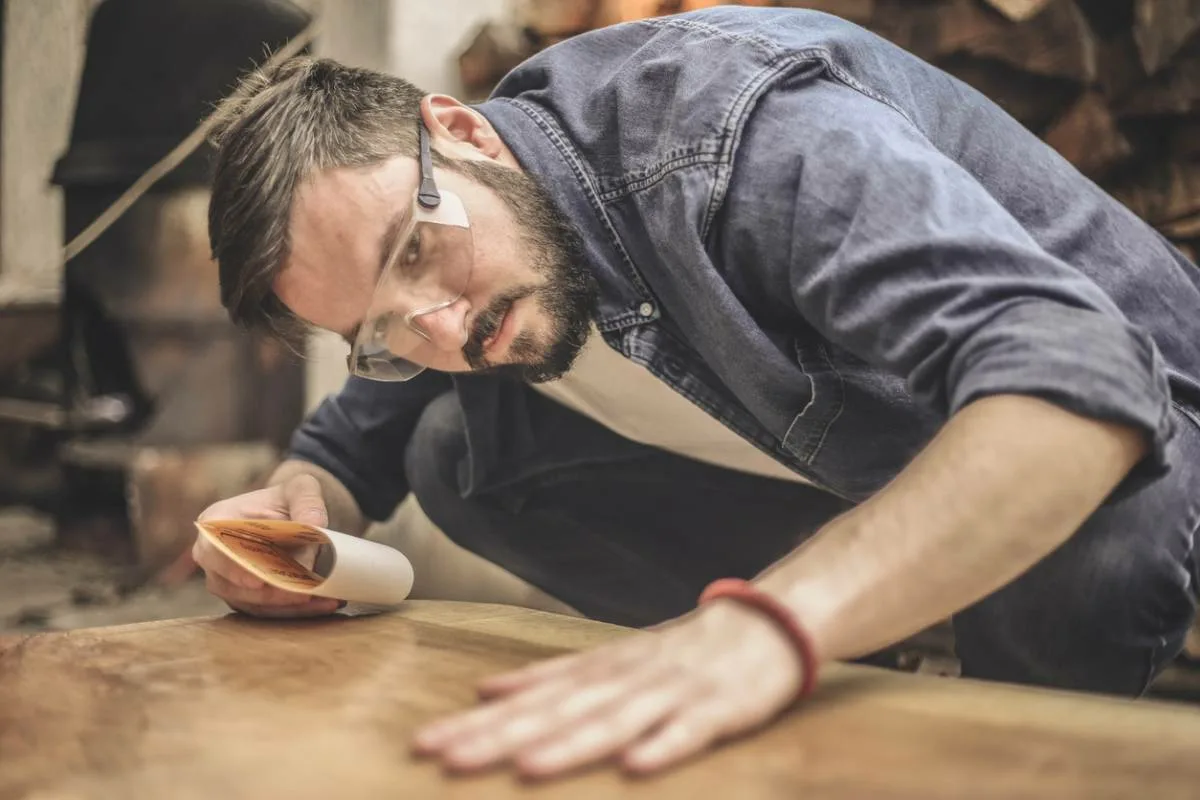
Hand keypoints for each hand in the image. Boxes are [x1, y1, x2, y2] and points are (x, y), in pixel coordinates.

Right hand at [193, 473, 342, 617]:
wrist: (293, 517)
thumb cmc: (288, 500)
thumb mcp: (300, 488)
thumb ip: (307, 500)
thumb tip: (315, 524)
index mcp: (216, 524)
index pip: (214, 550)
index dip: (232, 568)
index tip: (257, 580)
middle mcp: (214, 557)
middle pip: (231, 584)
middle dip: (268, 593)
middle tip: (301, 594)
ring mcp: (228, 582)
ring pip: (250, 603)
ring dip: (286, 606)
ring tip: (321, 598)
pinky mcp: (247, 599)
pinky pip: (266, 612)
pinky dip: (295, 611)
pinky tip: (324, 604)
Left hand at [412, 601, 806, 777]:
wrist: (763, 622)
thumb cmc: (681, 650)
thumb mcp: (612, 658)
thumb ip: (553, 676)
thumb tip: (488, 688)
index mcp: (600, 671)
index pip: (530, 701)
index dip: (479, 724)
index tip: (427, 744)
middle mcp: (627, 680)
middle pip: (558, 713)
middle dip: (502, 737)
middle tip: (446, 758)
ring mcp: (672, 693)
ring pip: (614, 721)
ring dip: (570, 744)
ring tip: (526, 769)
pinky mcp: (719, 709)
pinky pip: (689, 732)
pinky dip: (663, 747)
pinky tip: (635, 768)